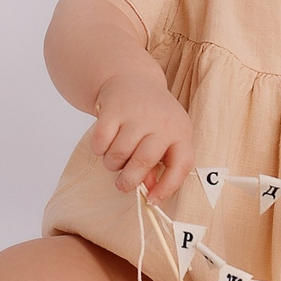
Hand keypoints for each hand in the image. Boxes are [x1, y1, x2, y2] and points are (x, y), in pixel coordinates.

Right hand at [90, 76, 193, 200]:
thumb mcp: (165, 138)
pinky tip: (104, 144)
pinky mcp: (113, 108)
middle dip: (129, 180)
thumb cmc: (152, 118)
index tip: (152, 200)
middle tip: (122, 185)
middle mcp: (162, 122)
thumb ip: (160, 165)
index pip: (181, 164)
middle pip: (144, 161)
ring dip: (112, 164)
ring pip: (118, 153)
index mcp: (181, 132)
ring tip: (115, 157)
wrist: (133, 79)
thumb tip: (149, 191)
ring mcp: (137, 114)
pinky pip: (100, 142)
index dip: (167, 187)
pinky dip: (98, 149)